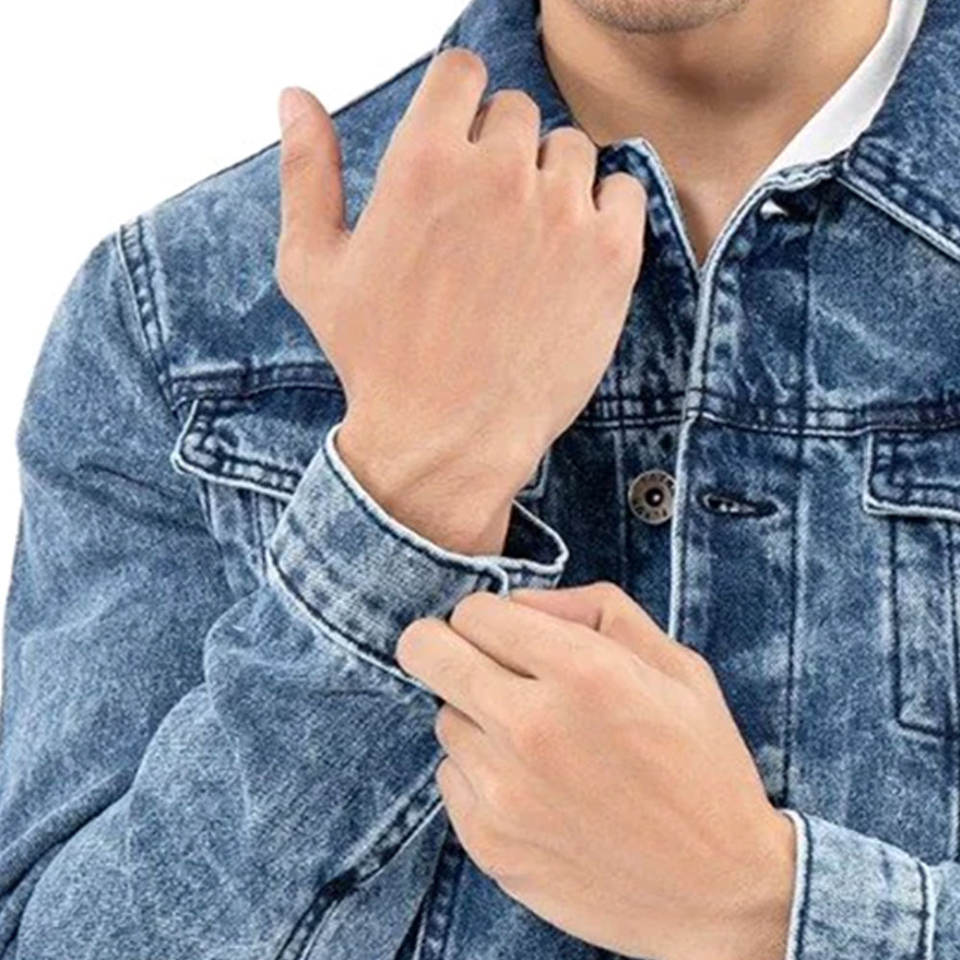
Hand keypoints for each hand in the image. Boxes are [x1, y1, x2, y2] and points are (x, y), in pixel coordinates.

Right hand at [274, 50, 646, 553]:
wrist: (447, 440)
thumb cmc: (375, 359)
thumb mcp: (313, 267)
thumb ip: (305, 171)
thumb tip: (295, 95)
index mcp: (423, 161)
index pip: (462, 71)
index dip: (458, 104)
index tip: (458, 146)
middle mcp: (498, 174)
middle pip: (516, 112)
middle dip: (498, 152)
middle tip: (483, 219)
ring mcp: (562, 213)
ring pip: (570, 150)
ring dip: (549, 182)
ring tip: (523, 246)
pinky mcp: (611, 255)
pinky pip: (623, 190)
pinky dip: (602, 211)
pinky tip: (569, 254)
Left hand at [396, 582, 795, 959]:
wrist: (720, 893)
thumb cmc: (703, 768)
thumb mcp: (677, 667)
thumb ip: (596, 610)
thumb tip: (520, 602)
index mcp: (584, 673)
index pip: (474, 612)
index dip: (490, 616)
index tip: (508, 634)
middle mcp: (533, 728)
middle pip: (425, 651)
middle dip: (446, 645)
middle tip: (481, 663)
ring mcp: (504, 791)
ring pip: (443, 716)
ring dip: (476, 716)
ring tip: (534, 741)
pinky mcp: (488, 843)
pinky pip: (450, 775)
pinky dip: (480, 772)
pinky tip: (533, 787)